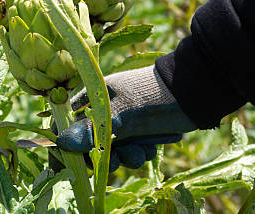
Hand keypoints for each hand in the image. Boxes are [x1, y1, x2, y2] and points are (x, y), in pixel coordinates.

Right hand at [56, 66, 197, 170]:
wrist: (193, 93)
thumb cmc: (153, 96)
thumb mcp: (122, 113)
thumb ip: (92, 128)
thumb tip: (61, 141)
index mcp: (94, 97)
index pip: (69, 122)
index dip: (69, 144)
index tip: (75, 161)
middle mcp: (105, 111)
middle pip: (89, 142)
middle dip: (102, 156)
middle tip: (115, 161)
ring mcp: (122, 122)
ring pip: (112, 151)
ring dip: (124, 157)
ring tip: (139, 152)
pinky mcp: (139, 133)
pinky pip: (130, 151)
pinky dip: (138, 154)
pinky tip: (150, 148)